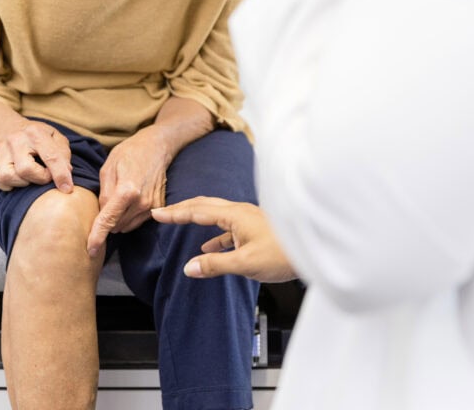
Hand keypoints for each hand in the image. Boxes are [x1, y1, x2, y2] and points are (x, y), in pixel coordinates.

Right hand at [0, 103, 72, 192]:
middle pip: (25, 169)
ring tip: (31, 177)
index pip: (50, 156)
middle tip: (46, 176)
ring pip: (7, 176)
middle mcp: (15, 139)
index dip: (60, 175)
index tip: (67, 189)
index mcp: (35, 132)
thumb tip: (65, 176)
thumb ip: (63, 156)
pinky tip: (18, 179)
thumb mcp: (58, 140)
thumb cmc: (42, 139)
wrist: (17, 130)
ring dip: (23, 182)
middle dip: (39, 178)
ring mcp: (0, 150)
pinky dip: (8, 185)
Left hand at [86, 126, 169, 255]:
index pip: (108, 220)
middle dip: (107, 221)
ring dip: (118, 220)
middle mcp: (142, 202)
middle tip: (104, 204)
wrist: (156, 147)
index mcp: (127, 191)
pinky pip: (138, 221)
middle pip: (116, 226)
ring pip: (127, 226)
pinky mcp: (159, 207)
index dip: (97, 236)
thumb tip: (101, 214)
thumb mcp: (107, 169)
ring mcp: (153, 206)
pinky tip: (129, 201)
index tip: (90, 250)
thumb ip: (103, 194)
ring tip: (118, 200)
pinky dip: (129, 216)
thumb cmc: (129, 153)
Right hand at [151, 197, 296, 282]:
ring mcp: (249, 220)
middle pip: (204, 206)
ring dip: (197, 219)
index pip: (197, 210)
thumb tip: (189, 267)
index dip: (175, 214)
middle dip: (182, 209)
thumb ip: (215, 265)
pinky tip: (209, 248)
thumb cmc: (285, 254)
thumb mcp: (245, 263)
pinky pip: (228, 228)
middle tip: (164, 213)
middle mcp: (241, 212)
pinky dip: (214, 235)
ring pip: (216, 215)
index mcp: (235, 215)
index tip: (157, 214)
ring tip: (181, 224)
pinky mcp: (256, 230)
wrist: (316, 251)